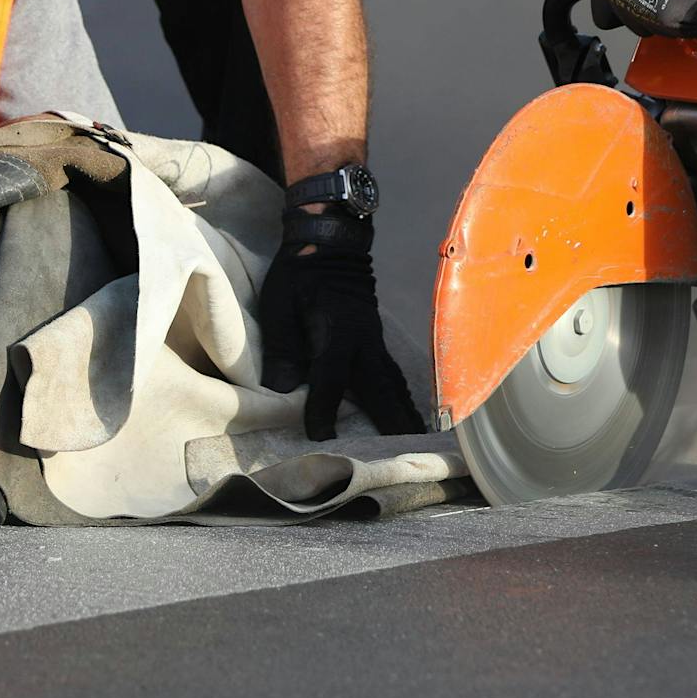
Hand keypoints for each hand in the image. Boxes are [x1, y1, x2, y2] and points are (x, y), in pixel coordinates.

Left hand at [259, 205, 424, 440]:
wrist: (328, 241)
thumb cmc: (298, 274)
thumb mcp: (279, 305)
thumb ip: (281, 346)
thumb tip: (279, 389)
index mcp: (337, 332)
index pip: (331, 379)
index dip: (323, 410)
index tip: (320, 440)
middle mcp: (363, 341)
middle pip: (380, 390)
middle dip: (391, 424)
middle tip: (405, 457)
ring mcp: (375, 340)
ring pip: (393, 384)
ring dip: (403, 413)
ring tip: (416, 444)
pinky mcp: (376, 340)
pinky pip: (393, 374)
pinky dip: (401, 396)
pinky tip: (405, 412)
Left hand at [574, 0, 696, 38]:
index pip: (602, 17)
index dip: (616, 8)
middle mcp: (626, 6)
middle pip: (634, 26)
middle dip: (645, 12)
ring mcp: (653, 18)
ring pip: (658, 31)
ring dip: (668, 17)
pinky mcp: (678, 24)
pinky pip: (686, 30)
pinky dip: (693, 19)